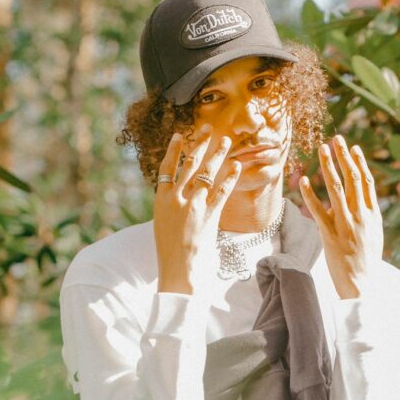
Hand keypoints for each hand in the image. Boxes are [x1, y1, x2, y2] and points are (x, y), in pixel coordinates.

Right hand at [154, 125, 241, 294]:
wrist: (178, 271)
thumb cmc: (170, 252)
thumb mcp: (163, 224)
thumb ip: (171, 206)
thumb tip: (180, 193)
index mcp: (161, 200)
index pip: (167, 167)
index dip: (174, 149)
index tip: (181, 134)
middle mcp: (176, 199)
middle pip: (190, 164)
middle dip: (200, 144)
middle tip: (209, 128)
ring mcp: (194, 206)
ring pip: (207, 173)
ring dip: (218, 155)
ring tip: (227, 141)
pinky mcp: (210, 216)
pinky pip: (223, 191)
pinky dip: (231, 177)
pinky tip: (237, 166)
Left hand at [298, 135, 383, 298]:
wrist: (362, 284)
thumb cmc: (367, 261)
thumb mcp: (375, 235)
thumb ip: (369, 216)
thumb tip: (363, 201)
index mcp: (373, 215)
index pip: (367, 182)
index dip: (359, 163)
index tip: (352, 148)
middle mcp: (361, 216)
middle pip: (352, 179)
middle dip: (344, 157)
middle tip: (336, 139)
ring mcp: (345, 224)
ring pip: (336, 189)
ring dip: (328, 167)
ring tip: (322, 149)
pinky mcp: (329, 235)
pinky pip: (318, 210)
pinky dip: (310, 194)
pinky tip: (303, 180)